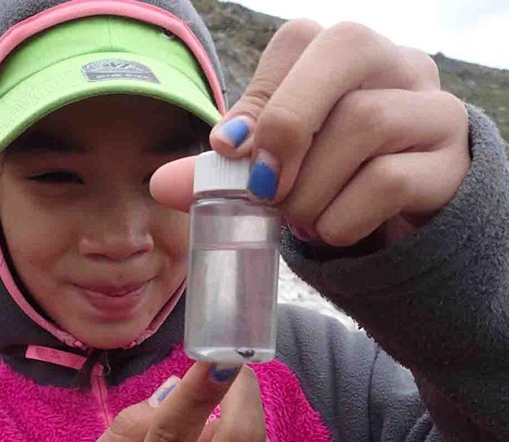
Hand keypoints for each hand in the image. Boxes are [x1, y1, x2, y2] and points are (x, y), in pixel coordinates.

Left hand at [151, 19, 470, 247]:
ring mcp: (431, 110)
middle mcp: (397, 65)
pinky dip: (341, 218)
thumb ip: (224, 171)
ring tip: (298, 222)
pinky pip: (389, 180)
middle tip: (265, 188)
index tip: (230, 152)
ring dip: (311, 190)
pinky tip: (331, 232)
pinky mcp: (448, 165)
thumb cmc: (330, 181)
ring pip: (366, 121)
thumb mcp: (277, 169)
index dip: (257, 99)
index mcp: (345, 56)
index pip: (298, 42)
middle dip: (287, 124)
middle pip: (345, 48)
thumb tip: (161, 184)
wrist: (402, 217)